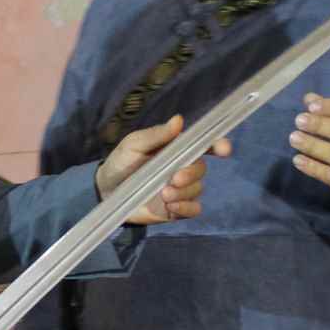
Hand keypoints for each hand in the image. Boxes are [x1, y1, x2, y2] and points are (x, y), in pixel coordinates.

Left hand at [95, 114, 231, 224]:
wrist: (105, 191)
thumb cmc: (122, 161)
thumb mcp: (134, 144)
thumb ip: (156, 135)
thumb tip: (179, 120)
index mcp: (176, 149)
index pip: (203, 145)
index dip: (218, 145)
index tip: (223, 149)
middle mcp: (183, 168)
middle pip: (201, 169)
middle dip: (192, 173)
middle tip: (174, 178)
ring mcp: (181, 190)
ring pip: (197, 190)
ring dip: (184, 192)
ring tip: (164, 194)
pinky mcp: (176, 209)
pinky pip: (193, 209)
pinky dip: (186, 207)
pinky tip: (171, 206)